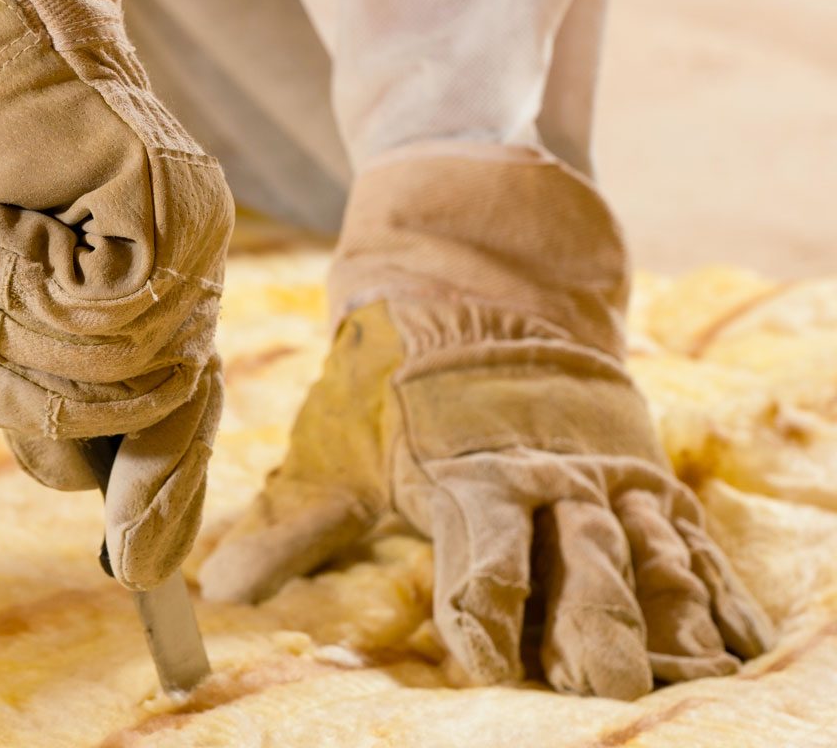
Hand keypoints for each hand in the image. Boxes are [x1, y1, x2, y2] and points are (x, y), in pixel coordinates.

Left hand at [200, 299, 773, 698]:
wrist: (471, 270)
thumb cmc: (389, 374)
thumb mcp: (336, 446)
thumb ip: (289, 527)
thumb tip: (217, 593)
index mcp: (468, 476)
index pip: (483, 571)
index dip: (489, 627)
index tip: (492, 673)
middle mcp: (546, 475)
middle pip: (582, 572)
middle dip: (592, 637)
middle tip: (596, 689)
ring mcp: (601, 468)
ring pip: (650, 557)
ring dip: (670, 622)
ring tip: (684, 679)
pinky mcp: (639, 463)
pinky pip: (690, 533)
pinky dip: (716, 589)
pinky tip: (741, 646)